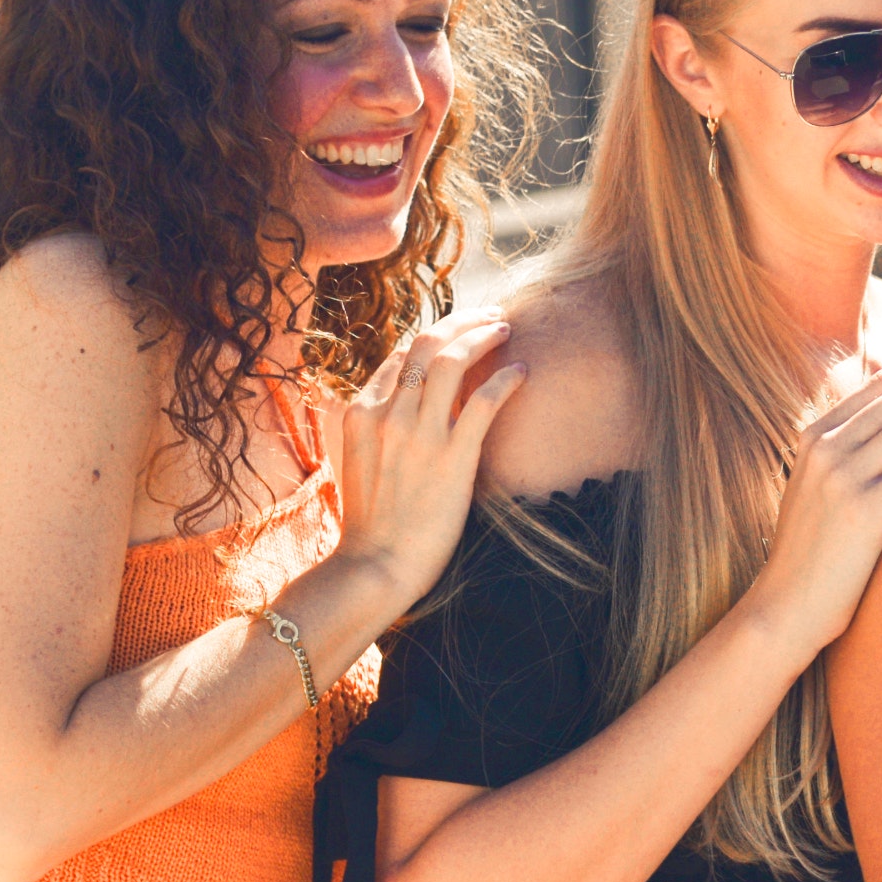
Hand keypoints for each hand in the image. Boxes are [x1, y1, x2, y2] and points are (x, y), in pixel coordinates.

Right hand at [324, 311, 522, 619]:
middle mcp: (386, 414)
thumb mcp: (357, 460)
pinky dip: (507, 379)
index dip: (434, 336)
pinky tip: (523, 372)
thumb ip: (376, 427)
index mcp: (359, 412)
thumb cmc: (372, 522)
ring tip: (506, 329)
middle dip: (462, 320)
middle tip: (491, 315)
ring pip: (453, 359)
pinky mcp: (451, 457)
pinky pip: (484, 401)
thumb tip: (401, 404)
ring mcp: (417, 434)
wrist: (374, 566)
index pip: (400, 355)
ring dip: (484, 335)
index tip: (458, 332)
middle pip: (426, 343)